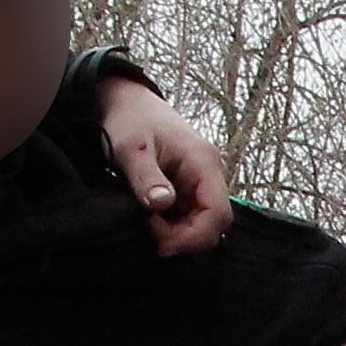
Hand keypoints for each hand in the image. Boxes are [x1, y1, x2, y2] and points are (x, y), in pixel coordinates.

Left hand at [98, 77, 235, 256]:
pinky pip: (192, 215)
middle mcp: (210, 174)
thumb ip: (146, 177)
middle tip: (151, 233)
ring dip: (179, 233)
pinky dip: (174, 225)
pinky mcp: (190, 187)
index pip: (218, 214)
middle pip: (216, 223)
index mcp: (203, 163)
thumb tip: (161, 204)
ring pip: (204, 223)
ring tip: (148, 222)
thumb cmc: (129, 121)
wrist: (127, 102)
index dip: (193, 237)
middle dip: (186, 238)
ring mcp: (202, 181)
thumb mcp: (131, 150)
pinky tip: (151, 217)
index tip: (161, 243)